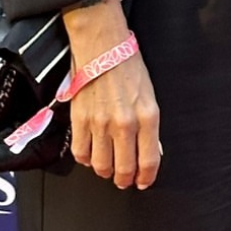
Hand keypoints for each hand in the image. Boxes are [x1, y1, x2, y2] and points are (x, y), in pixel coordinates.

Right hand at [70, 51, 160, 189]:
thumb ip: (149, 126)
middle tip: (124, 180)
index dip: (146, 177)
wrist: (102, 48)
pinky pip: (80, 153)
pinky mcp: (80, 121)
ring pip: (101, 166)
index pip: (149, 160)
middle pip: (124, 168)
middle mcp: (125, 124)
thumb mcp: (150, 97)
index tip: (143, 182)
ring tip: (108, 167)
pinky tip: (91, 154)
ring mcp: (100, 124)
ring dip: (105, 171)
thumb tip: (150, 151)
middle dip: (125, 180)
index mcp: (148, 117)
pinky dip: (86, 159)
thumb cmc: (128, 68)